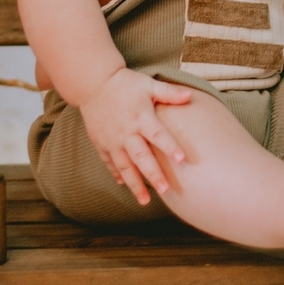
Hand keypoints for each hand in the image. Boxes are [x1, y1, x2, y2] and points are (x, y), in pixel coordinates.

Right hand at [77, 68, 191, 204]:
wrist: (93, 84)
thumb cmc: (125, 84)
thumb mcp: (148, 84)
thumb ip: (169, 93)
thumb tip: (190, 96)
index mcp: (141, 118)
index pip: (158, 135)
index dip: (170, 147)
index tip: (182, 160)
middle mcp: (126, 132)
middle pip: (141, 157)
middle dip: (153, 175)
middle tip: (165, 190)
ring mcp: (112, 140)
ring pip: (124, 167)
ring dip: (135, 184)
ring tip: (145, 200)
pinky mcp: (101, 144)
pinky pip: (110, 163)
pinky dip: (117, 174)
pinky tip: (124, 185)